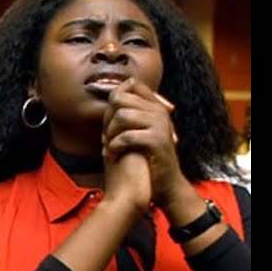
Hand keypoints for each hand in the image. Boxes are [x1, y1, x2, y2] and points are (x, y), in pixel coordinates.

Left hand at [101, 78, 189, 208]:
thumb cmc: (145, 160)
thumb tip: (110, 96)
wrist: (165, 186)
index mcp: (155, 107)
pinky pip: (127, 136)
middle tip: (106, 138)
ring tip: (109, 147)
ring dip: (110, 133)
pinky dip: (115, 146)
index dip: (114, 99)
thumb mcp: (137, 132)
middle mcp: (160, 111)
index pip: (131, 84)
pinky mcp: (158, 141)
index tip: (110, 122)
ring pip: (122, 116)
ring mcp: (161, 125)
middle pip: (120, 99)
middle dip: (107, 119)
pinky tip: (113, 155)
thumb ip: (127, 115)